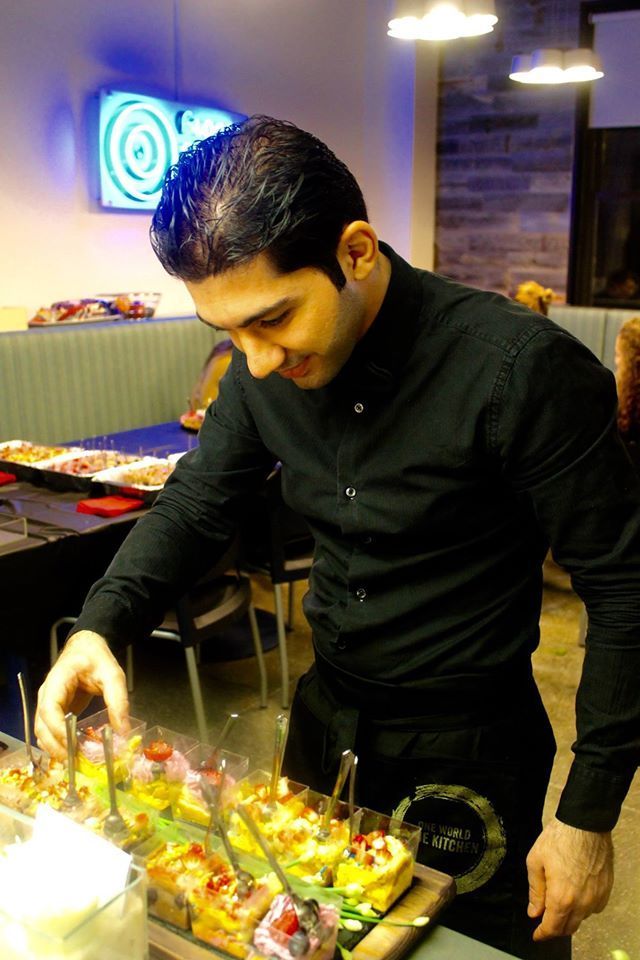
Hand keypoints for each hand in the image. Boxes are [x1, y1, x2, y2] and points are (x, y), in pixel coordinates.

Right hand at [35, 630, 129, 759]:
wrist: (87, 649)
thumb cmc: (97, 659)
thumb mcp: (113, 675)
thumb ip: (118, 701)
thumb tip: (123, 731)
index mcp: (57, 681)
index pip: (50, 709)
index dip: (58, 730)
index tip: (74, 746)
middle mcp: (46, 694)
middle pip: (42, 726)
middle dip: (56, 746)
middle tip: (76, 762)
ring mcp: (47, 704)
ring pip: (42, 732)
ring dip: (55, 749)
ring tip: (75, 763)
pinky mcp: (53, 712)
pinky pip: (49, 732)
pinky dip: (57, 745)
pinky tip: (72, 755)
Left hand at [526, 817, 613, 939]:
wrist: (585, 825)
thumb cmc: (558, 840)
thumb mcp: (536, 862)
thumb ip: (535, 891)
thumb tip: (534, 911)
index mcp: (561, 898)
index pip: (552, 927)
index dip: (542, 934)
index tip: (536, 935)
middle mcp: (582, 903)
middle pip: (568, 928)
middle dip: (555, 928)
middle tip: (545, 920)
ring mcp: (596, 897)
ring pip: (581, 918)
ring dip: (569, 917)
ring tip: (558, 904)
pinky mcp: (606, 890)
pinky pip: (594, 908)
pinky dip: (583, 908)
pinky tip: (575, 895)